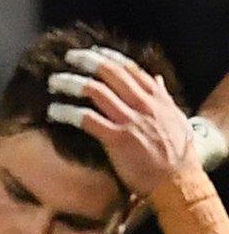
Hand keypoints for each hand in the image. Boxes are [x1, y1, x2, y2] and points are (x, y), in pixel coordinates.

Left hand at [50, 47, 197, 194]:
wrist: (179, 182)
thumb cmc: (177, 155)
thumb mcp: (175, 119)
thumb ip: (163, 98)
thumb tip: (156, 79)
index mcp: (157, 99)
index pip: (131, 69)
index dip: (109, 57)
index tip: (93, 51)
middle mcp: (144, 105)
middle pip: (111, 73)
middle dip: (87, 61)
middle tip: (68, 57)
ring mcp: (130, 121)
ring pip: (96, 91)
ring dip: (71, 82)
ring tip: (54, 81)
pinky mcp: (117, 139)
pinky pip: (86, 119)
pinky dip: (67, 112)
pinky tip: (53, 111)